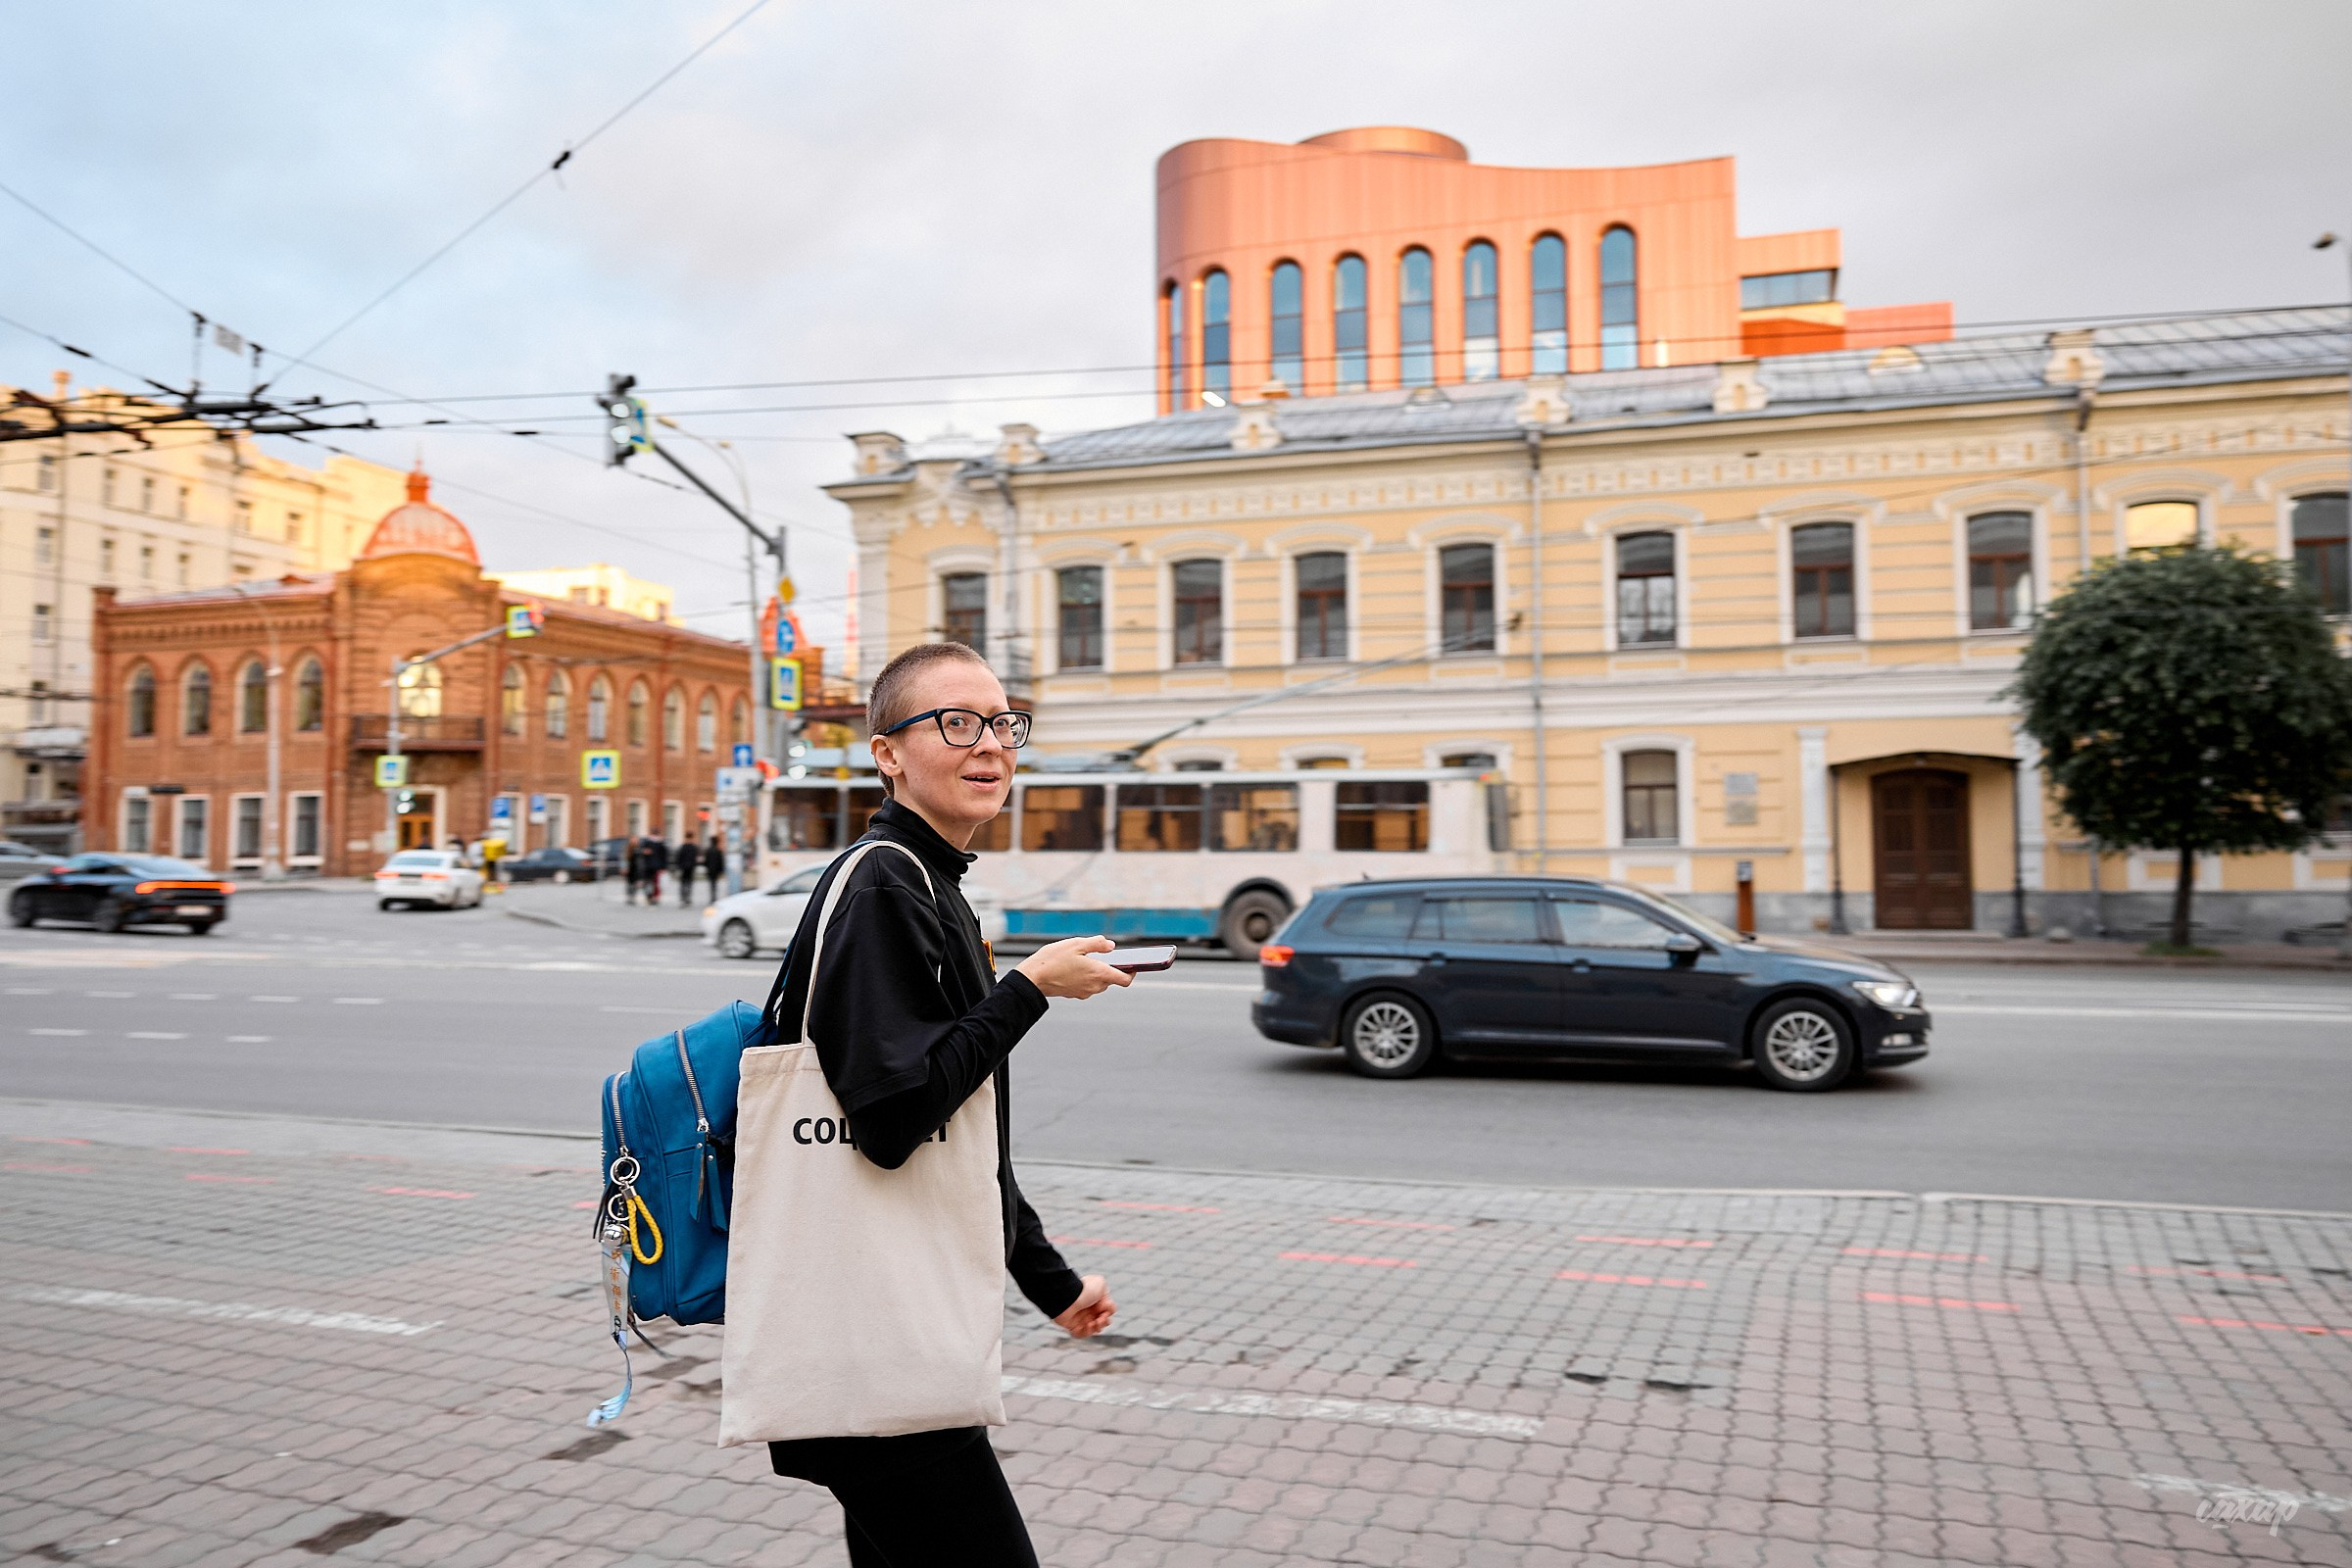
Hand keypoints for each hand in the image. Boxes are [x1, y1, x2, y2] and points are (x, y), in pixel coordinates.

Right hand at [1015, 935, 1131, 998]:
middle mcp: (1094, 986)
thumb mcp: (1076, 944)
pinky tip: (1074, 966)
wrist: (1032, 978)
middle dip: (1110, 967)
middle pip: (1111, 979)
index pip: (1125, 979)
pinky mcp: (1074, 994)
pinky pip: (1087, 985)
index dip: (1132, 972)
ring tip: (1083, 958)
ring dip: (1097, 972)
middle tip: (1101, 954)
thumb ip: (1097, 944)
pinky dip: (1086, 976)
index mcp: (1099, 973)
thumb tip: (1111, 945)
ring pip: (1099, 982)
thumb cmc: (1053, 960)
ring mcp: (1084, 992)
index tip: (1133, 964)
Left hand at [1054, 1274, 1114, 1337]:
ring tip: (1094, 1323)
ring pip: (1094, 1330)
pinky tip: (1087, 1325)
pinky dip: (1087, 1332)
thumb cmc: (1084, 1290)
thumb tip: (1106, 1309)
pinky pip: (1082, 1334)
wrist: (1069, 1298)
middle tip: (1100, 1319)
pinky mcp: (1072, 1326)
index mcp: (1095, 1300)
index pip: (1106, 1311)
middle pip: (1102, 1322)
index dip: (1108, 1313)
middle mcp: (1088, 1309)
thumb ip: (1107, 1295)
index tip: (1105, 1309)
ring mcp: (1080, 1319)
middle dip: (1104, 1322)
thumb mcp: (1101, 1285)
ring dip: (1097, 1327)